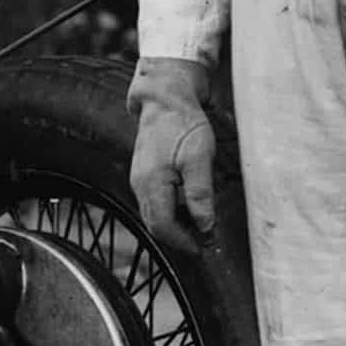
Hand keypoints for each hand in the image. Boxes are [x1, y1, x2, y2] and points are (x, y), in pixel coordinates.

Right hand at [128, 57, 217, 244]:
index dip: (184, 242)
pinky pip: (154, 203)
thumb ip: (200, 195)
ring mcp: (139, 179)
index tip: (205, 246)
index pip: (163, 227)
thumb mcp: (200, 158)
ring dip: (176, 226)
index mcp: (152, 183)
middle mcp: (140, 185)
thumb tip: (205, 226)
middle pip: (156, 225)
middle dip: (180, 238)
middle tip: (207, 241)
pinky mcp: (143, 174)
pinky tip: (189, 207)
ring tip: (202, 225)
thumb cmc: (183, 124)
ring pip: (154, 215)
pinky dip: (171, 212)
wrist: (164, 99)